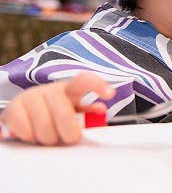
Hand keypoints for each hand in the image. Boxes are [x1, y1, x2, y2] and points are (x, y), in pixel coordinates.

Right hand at [0, 72, 114, 145]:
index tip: (110, 94)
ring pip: (45, 127)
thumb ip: (88, 111)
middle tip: (70, 138)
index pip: (85, 80)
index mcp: (70, 88)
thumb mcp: (74, 109)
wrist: (24, 110)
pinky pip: (26, 130)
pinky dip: (31, 137)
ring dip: (49, 138)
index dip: (98, 85)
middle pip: (65, 114)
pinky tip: (33, 133)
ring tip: (49, 136)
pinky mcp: (13, 108)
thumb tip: (101, 110)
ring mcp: (31, 96)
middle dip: (69, 133)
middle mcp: (50, 89)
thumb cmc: (55, 111)